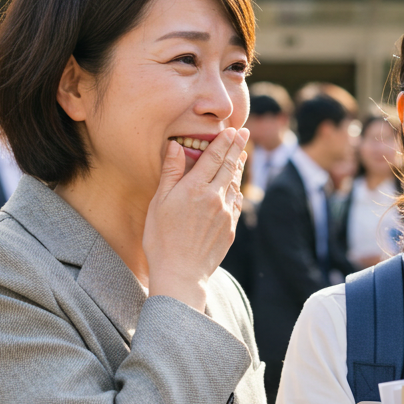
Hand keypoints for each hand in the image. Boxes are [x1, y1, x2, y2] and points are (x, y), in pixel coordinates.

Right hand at [142, 127, 248, 310]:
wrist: (180, 274)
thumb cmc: (161, 239)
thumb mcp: (159, 202)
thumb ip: (170, 172)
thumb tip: (175, 145)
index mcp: (195, 188)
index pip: (214, 158)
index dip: (224, 142)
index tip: (233, 130)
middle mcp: (214, 197)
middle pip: (229, 167)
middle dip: (237, 148)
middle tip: (244, 133)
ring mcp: (225, 214)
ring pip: (235, 184)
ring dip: (239, 167)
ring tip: (242, 154)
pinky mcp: (230, 229)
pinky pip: (236, 203)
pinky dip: (237, 191)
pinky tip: (236, 187)